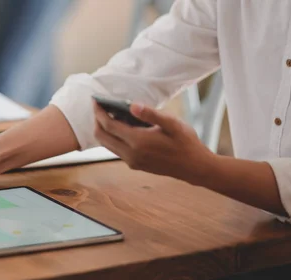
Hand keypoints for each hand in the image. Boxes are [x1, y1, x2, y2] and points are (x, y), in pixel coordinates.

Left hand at [93, 101, 215, 182]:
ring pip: (107, 145)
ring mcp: (132, 161)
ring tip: (107, 114)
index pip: (109, 126)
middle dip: (97, 120)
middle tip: (99, 107)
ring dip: (103, 130)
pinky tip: (120, 127)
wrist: (194, 167)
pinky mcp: (135, 165)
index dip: (99, 112)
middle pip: (101, 137)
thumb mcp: (172, 124)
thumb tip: (132, 106)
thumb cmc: (186, 142)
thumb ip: (151, 114)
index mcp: (138, 142)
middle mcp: (131, 154)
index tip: (96, 100)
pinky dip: (112, 137)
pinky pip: (115, 150)